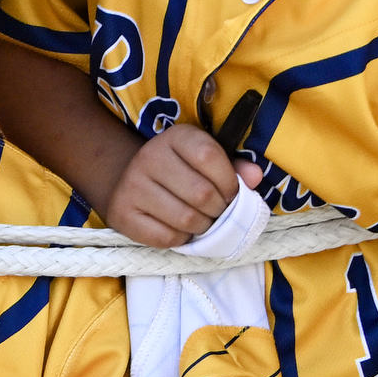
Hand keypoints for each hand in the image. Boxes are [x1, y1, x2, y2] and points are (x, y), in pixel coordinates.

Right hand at [104, 125, 249, 247]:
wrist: (130, 181)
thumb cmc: (181, 171)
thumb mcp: (207, 160)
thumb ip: (234, 167)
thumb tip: (255, 177)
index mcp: (176, 137)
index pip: (209, 156)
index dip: (229, 181)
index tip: (232, 193)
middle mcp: (149, 157)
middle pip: (201, 193)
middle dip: (219, 210)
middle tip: (218, 212)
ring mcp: (132, 186)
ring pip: (185, 219)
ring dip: (203, 227)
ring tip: (203, 221)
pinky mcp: (122, 214)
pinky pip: (165, 237)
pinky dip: (182, 239)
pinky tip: (181, 230)